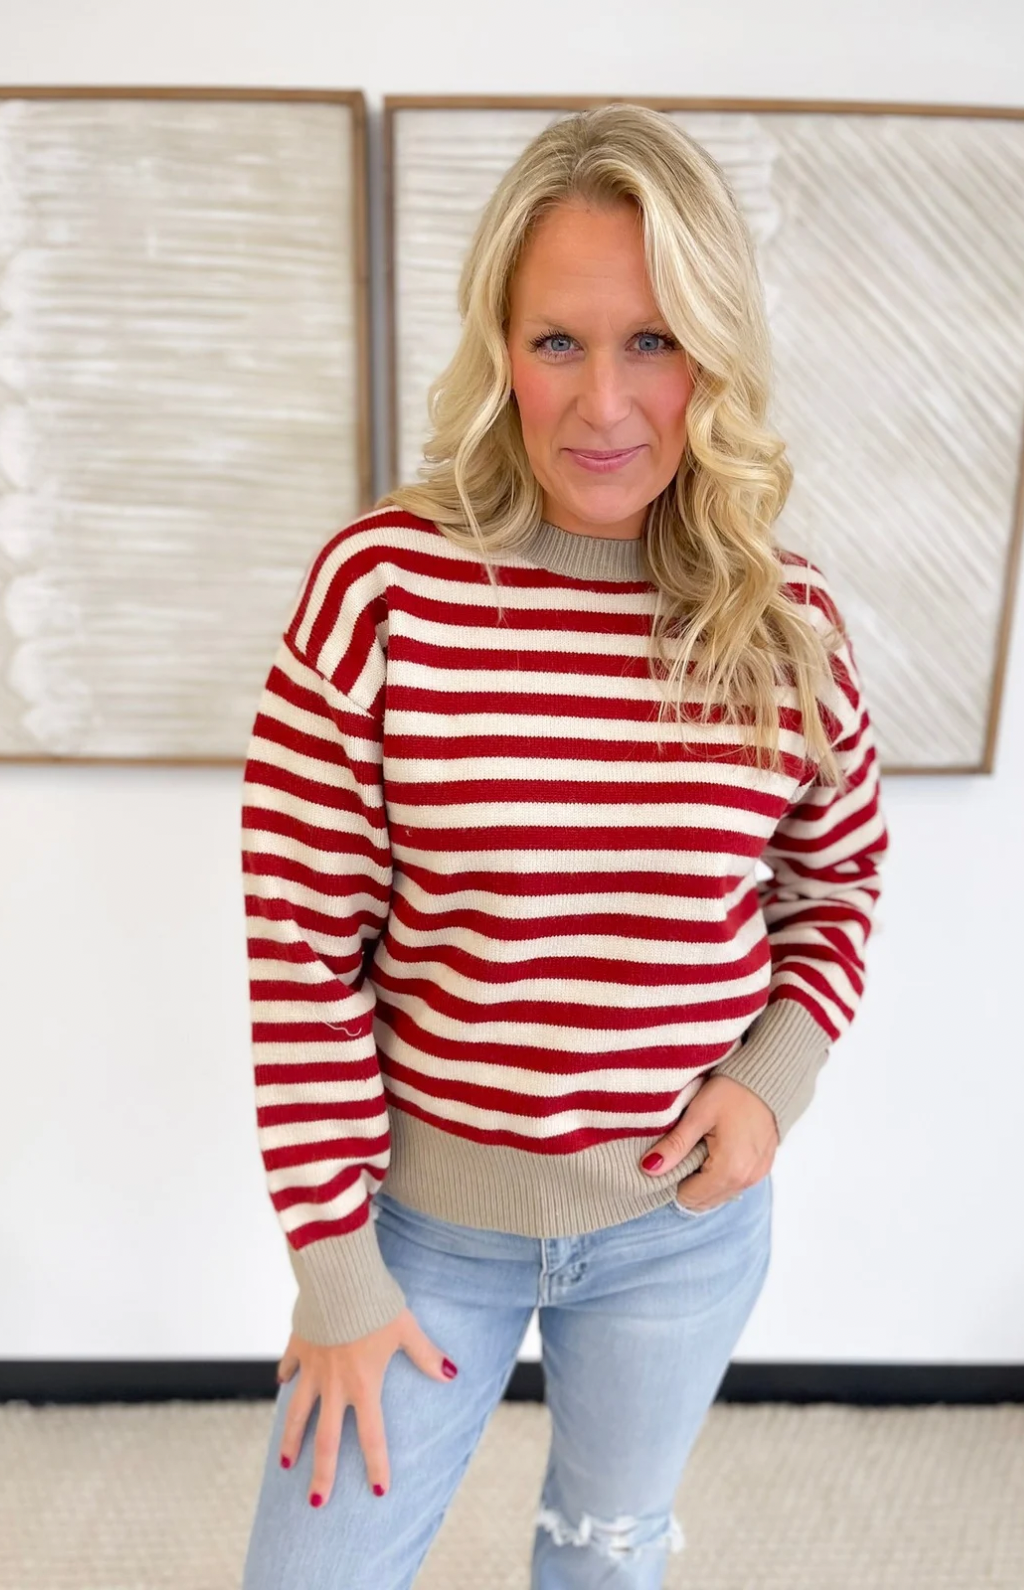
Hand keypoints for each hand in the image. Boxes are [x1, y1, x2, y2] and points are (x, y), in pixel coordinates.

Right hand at [275, 1307, 458, 1505]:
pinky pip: (289, 1368)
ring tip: (285, 1465)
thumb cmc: (376, 1304)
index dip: (376, 1465)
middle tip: (317, 1503)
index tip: (377, 1490)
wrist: (338, 1278)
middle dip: (323, 1475)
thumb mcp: (406, 1329)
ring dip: (292, 1441)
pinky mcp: (298, 1346)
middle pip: (327, 1440)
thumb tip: (452, 1374)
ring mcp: (312, 1368)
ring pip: (298, 1414)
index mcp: (364, 1386)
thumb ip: (425, 1355)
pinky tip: (282, 1383)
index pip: (372, 1437)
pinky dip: (285, 1377)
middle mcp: (335, 1385)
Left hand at [640, 1075, 779, 1210]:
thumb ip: (674, 1146)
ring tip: (699, 1148)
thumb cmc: (731, 1091)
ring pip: (719, 1195)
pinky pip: (734, 1185)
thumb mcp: (697, 1115)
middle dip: (688, 1182)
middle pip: (704, 1201)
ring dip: (704, 1181)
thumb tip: (648, 1169)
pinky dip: (719, 1176)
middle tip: (682, 1152)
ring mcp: (757, 1176)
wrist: (767, 1077)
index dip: (673, 1180)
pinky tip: (715, 1151)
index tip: (670, 1157)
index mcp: (729, 1170)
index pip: (689, 1197)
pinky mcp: (762, 1168)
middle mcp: (746, 1180)